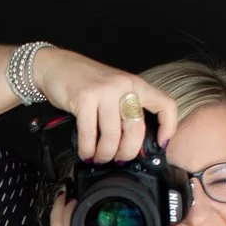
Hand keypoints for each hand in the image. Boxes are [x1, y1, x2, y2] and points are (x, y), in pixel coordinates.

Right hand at [34, 48, 179, 163]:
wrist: (57, 66)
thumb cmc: (86, 82)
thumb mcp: (114, 90)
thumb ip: (125, 110)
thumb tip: (131, 144)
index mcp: (136, 84)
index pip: (165, 105)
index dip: (168, 128)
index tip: (161, 145)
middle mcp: (124, 85)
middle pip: (137, 128)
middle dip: (128, 152)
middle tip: (119, 159)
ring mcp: (104, 91)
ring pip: (113, 135)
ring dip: (105, 153)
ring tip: (99, 158)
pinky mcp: (84, 98)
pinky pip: (90, 133)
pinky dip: (88, 149)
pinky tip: (86, 152)